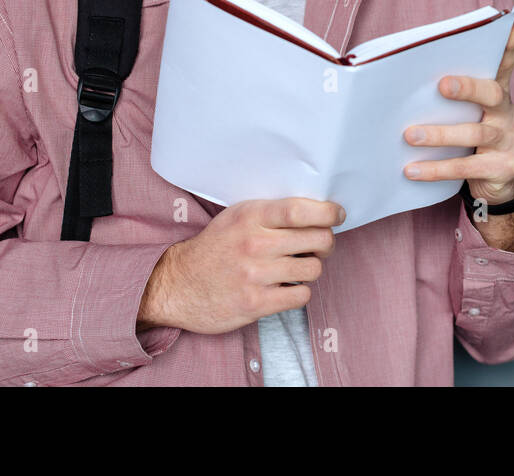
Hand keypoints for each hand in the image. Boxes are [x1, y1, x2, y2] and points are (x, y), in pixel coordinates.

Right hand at [137, 197, 343, 334]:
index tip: (337, 215)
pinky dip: (300, 292)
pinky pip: (301, 296)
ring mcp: (255, 276)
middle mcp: (254, 244)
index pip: (300, 210)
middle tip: (319, 245)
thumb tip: (317, 211)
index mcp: (251, 216)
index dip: (327, 212)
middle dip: (326, 242)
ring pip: (313, 269)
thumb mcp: (237, 217)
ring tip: (297, 267)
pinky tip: (287, 286)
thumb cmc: (214, 248)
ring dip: (312, 269)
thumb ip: (271, 212)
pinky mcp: (255, 304)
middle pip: (317, 239)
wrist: (177, 284)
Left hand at [403, 18, 513, 204]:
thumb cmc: (473, 140)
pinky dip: (437, 168)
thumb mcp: (468, 113)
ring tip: (410, 135)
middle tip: (442, 85)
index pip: (504, 65)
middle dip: (468, 87)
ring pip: (475, 133)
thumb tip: (418, 76)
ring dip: (440, 134)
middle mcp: (506, 113)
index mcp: (497, 94)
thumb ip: (451, 93)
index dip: (509, 47)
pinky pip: (466, 167)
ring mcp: (507, 140)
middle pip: (492, 94)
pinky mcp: (500, 167)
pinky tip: (412, 170)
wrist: (496, 183)